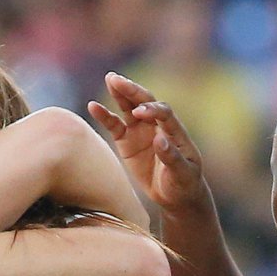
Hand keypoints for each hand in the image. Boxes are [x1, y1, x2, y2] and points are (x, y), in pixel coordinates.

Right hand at [86, 74, 211, 219]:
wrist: (174, 195)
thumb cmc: (183, 183)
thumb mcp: (182, 173)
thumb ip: (172, 157)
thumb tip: (159, 139)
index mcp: (174, 130)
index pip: (163, 112)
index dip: (152, 110)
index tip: (139, 113)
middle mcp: (157, 125)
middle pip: (145, 102)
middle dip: (132, 90)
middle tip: (117, 80)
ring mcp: (141, 131)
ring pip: (129, 108)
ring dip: (120, 93)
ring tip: (110, 79)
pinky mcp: (127, 140)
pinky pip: (114, 125)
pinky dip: (104, 116)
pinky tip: (93, 106)